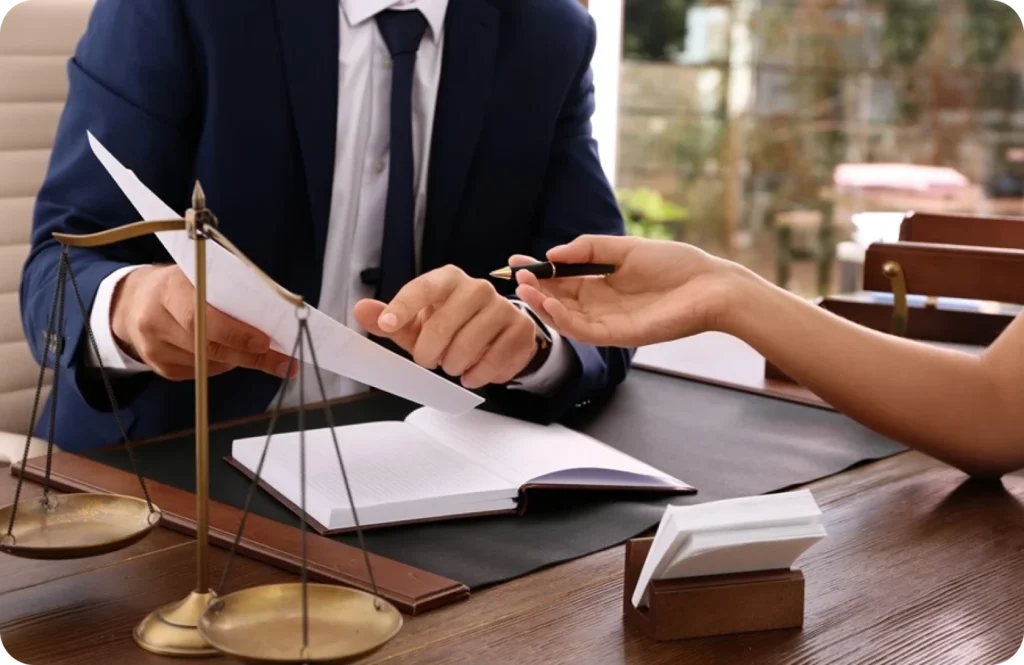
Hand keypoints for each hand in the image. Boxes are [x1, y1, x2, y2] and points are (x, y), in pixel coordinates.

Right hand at [110, 265, 296, 380]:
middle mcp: (155, 320)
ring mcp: (154, 347)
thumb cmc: (180, 285)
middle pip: (206, 346)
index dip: (234, 332)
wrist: (134, 302)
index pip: (200, 316)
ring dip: (239, 361)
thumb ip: (228, 291)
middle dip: (249, 355)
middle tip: (282, 361)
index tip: (265, 342)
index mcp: (168, 288)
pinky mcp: (159, 367)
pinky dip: (221, 366)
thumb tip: (272, 317)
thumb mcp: (199, 276)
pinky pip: (200, 374)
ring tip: (261, 355)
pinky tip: (228, 356)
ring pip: (207, 364)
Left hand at [353, 265, 538, 388]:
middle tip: (429, 360)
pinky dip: (477, 375)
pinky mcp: (520, 329)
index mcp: (447, 279)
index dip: (403, 307)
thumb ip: (388, 319)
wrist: (496, 332)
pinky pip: (493, 361)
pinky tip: (473, 372)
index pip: (423, 288)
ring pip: (468, 347)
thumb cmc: (450, 325)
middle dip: (429, 352)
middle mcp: (477, 287)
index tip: (387, 324)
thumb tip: (362, 310)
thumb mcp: (416, 323)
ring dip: (454, 366)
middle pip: (443, 324)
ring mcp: (502, 307)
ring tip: (453, 364)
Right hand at [512, 235, 741, 346]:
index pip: (560, 280)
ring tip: (526, 289)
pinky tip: (550, 303)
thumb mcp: (626, 248)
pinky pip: (583, 331)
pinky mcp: (619, 335)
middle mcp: (600, 306)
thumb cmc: (676, 265)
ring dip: (542, 305)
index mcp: (601, 284)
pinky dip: (563, 319)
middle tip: (518, 276)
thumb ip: (590, 247)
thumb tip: (553, 253)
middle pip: (557, 300)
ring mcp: (608, 322)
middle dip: (535, 289)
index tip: (516, 261)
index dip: (538, 272)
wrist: (711, 286)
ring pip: (565, 318)